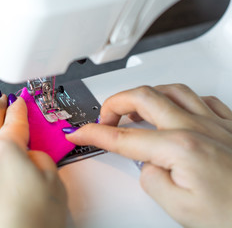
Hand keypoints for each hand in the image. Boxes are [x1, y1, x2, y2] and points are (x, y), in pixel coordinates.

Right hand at [66, 84, 231, 227]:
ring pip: (171, 90)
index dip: (95, 134)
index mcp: (180, 148)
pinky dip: (178, 99)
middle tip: (104, 119)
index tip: (81, 133)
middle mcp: (197, 128)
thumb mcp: (178, 207)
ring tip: (133, 108)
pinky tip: (175, 109)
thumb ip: (151, 178)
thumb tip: (146, 162)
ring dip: (145, 95)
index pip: (123, 137)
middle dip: (114, 104)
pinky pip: (201, 98)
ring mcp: (216, 123)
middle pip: (144, 97)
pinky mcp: (229, 125)